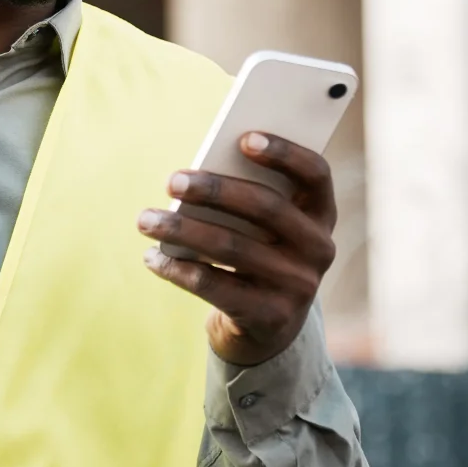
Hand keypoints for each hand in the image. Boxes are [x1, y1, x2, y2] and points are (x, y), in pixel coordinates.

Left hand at [137, 132, 337, 365]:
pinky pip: (215, 286)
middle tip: (172, 181)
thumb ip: (247, 200)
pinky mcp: (270, 316)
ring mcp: (298, 286)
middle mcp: (318, 248)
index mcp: (321, 214)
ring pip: (232, 247)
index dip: (284, 153)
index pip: (315, 174)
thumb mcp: (265, 229)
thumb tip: (195, 181)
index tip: (244, 139)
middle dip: (214, 190)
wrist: (268, 328)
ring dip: (181, 229)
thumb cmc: (258, 255)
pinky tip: (152, 257)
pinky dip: (177, 270)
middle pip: (265, 207)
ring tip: (146, 220)